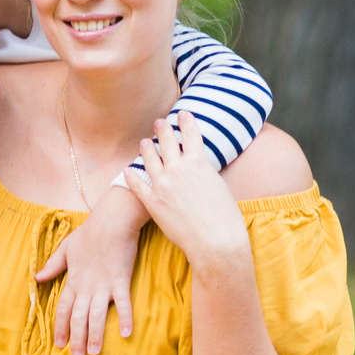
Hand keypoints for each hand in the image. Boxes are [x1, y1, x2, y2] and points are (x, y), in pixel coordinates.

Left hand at [35, 185, 148, 354]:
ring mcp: (103, 285)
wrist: (112, 220)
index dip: (60, 327)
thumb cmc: (89, 233)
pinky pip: (123, 303)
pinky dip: (125, 318)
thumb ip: (52, 266)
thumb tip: (36, 278)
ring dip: (96, 335)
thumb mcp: (66, 248)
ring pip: (97, 315)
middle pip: (78, 317)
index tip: (59, 344)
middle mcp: (86, 286)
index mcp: (73, 280)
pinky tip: (126, 334)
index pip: (62, 308)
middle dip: (77, 339)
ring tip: (95, 352)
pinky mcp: (121, 280)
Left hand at [128, 112, 250, 275]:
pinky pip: (137, 184)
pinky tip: (128, 169)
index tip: (183, 113)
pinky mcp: (152, 202)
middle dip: (164, 129)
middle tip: (160, 122)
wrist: (216, 241)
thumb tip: (198, 168)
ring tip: (145, 141)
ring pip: (150, 159)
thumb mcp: (219, 186)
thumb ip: (205, 173)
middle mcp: (179, 169)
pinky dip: (132, 175)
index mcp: (199, 162)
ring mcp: (163, 184)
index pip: (191, 134)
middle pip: (168, 142)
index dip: (186, 121)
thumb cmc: (225, 218)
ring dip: (147, 147)